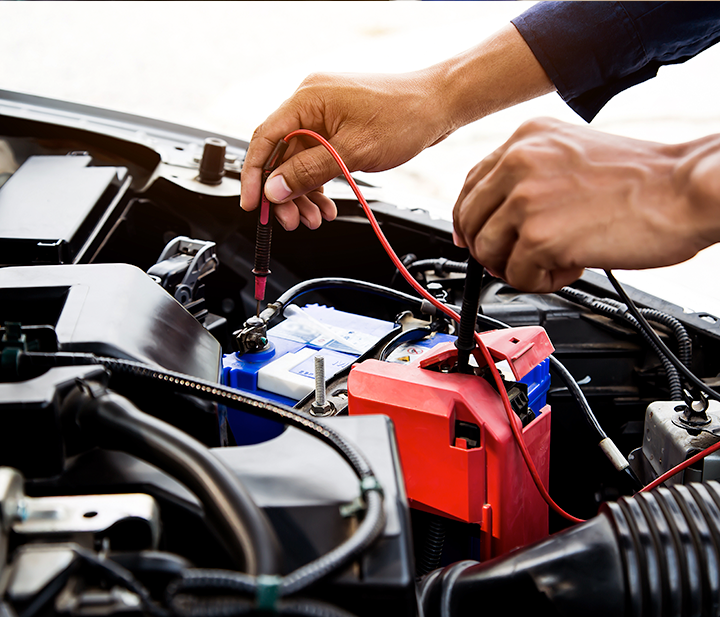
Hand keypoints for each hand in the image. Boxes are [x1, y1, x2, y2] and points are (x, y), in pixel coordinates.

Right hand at [240, 24, 552, 231]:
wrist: (439, 105)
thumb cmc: (404, 117)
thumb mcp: (353, 152)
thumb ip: (309, 172)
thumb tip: (275, 189)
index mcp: (307, 99)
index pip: (265, 138)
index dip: (255, 175)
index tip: (252, 205)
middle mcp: (310, 104)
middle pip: (282, 155)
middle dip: (285, 193)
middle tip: (292, 221)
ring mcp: (325, 116)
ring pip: (300, 162)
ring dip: (304, 194)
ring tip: (315, 219)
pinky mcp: (338, 128)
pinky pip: (318, 159)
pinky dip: (320, 184)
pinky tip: (327, 206)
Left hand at [453, 118, 719, 291]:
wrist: (686, 190)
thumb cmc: (643, 179)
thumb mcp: (571, 155)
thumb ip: (529, 176)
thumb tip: (497, 215)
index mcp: (526, 138)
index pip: (471, 184)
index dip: (468, 219)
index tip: (472, 237)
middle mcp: (519, 162)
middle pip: (470, 222)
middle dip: (491, 249)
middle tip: (519, 259)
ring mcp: (526, 199)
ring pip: (487, 252)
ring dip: (518, 266)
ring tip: (556, 260)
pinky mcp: (540, 237)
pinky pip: (516, 276)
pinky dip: (542, 282)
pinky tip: (572, 266)